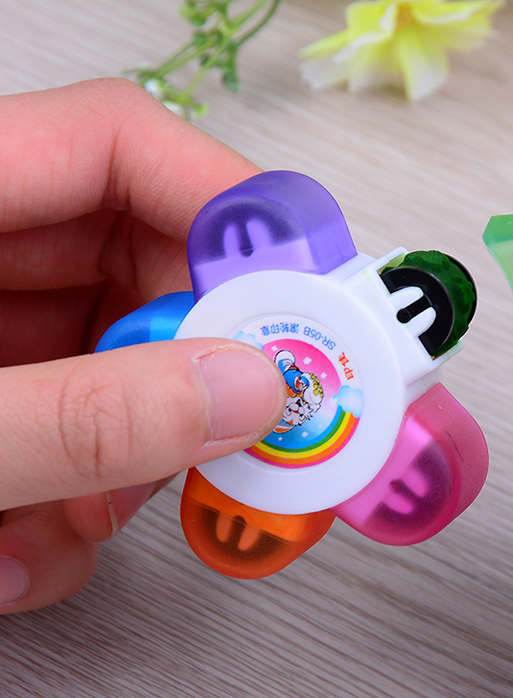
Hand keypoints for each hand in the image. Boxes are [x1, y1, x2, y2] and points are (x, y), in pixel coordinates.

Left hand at [0, 79, 285, 612]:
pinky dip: (70, 501)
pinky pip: (70, 424)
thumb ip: (82, 412)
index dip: (229, 208)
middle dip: (189, 370)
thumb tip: (250, 391)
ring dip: (123, 460)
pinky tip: (23, 551)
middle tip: (228, 443)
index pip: (123, 146)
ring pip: (117, 362)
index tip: (299, 296)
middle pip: (140, 265)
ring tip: (75, 530)